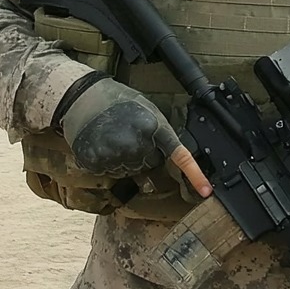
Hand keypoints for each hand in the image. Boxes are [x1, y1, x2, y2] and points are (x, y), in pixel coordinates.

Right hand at [58, 74, 211, 196]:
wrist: (83, 96)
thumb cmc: (118, 100)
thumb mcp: (146, 109)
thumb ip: (158, 134)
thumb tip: (164, 159)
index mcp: (153, 126)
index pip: (178, 155)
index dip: (194, 175)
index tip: (206, 192)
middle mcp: (136, 143)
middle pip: (150, 165)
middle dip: (143, 153)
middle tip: (127, 132)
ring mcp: (115, 155)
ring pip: (130, 171)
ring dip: (123, 159)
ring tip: (112, 135)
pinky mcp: (97, 162)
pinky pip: (110, 173)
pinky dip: (106, 163)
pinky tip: (101, 143)